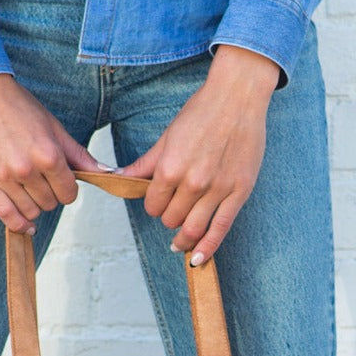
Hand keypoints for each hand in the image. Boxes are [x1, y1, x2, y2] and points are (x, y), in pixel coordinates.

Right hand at [0, 74, 112, 232]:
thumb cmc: (18, 107)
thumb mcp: (53, 127)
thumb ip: (78, 155)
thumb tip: (107, 173)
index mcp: (48, 154)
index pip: (69, 193)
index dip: (67, 189)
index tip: (61, 181)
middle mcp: (27, 169)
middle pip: (50, 203)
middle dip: (50, 194)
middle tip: (41, 179)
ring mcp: (4, 178)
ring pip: (31, 212)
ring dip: (34, 205)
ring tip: (28, 189)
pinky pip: (7, 216)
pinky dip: (19, 225)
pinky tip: (26, 225)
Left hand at [119, 46, 279, 264]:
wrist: (238, 95)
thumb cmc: (202, 112)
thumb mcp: (167, 137)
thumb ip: (144, 165)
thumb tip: (117, 179)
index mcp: (170, 169)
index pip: (153, 207)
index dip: (154, 204)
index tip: (161, 198)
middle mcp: (192, 183)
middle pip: (171, 220)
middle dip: (170, 216)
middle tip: (176, 206)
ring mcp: (217, 190)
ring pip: (191, 230)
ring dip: (183, 236)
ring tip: (181, 238)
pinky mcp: (238, 193)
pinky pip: (220, 230)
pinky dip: (206, 249)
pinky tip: (197, 260)